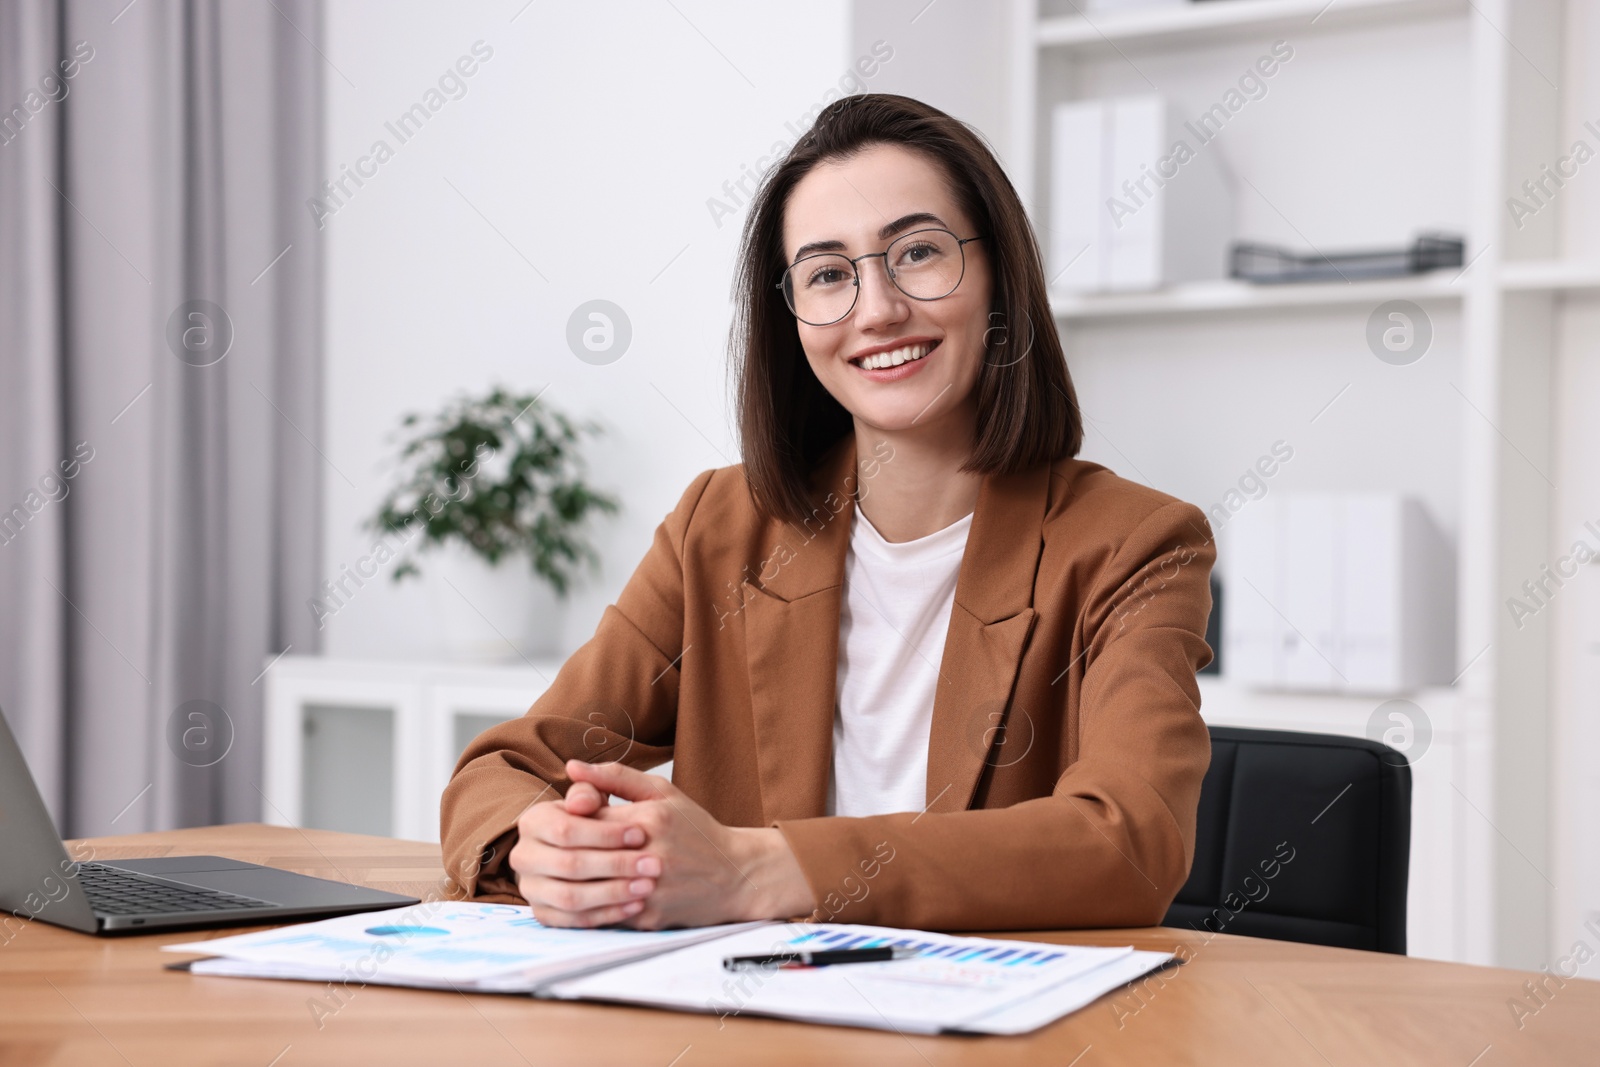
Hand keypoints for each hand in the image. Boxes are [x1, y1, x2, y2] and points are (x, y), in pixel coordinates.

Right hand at [507, 773, 659, 928]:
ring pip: (570, 896)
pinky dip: (605, 915)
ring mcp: (531, 888)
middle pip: (569, 864)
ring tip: (647, 887)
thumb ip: (602, 782)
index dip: (604, 833)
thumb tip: (575, 768)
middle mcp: (524, 855)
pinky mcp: (545, 914)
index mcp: (534, 820)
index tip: (641, 834)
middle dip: (614, 865)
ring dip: (611, 893)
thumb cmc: (616, 822)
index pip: (566, 829)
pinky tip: (635, 906)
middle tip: (653, 865)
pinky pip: (573, 921)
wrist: (616, 857)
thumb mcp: (620, 796)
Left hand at [568, 759, 816, 929]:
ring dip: (573, 879)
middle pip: (582, 854)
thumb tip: (571, 767)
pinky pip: (603, 912)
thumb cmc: (695, 829)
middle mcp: (650, 857)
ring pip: (588, 887)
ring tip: (566, 869)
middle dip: (566, 849)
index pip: (587, 817)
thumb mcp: (661, 792)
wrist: (733, 875)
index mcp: (650, 820)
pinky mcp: (647, 917)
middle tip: (556, 846)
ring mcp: (648, 891)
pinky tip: (586, 892)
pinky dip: (590, 903)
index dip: (571, 818)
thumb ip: (615, 777)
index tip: (570, 819)